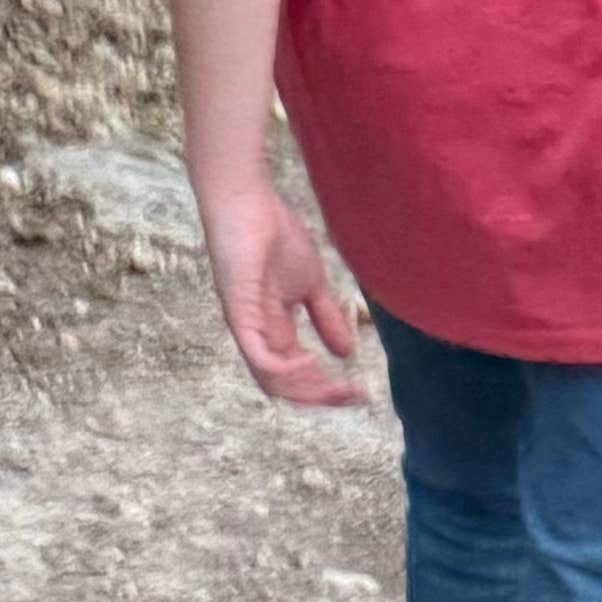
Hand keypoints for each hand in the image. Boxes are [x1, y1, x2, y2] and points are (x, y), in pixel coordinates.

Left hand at [204, 189, 362, 407]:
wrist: (249, 203)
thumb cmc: (273, 236)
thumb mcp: (312, 285)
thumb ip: (326, 318)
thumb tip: (345, 353)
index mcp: (273, 331)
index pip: (297, 375)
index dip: (327, 389)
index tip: (362, 392)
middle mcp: (257, 336)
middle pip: (286, 386)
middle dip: (321, 397)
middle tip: (354, 396)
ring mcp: (246, 327)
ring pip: (272, 380)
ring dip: (307, 391)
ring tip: (335, 385)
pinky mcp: (240, 314)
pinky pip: (259, 358)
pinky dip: (285, 371)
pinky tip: (312, 364)